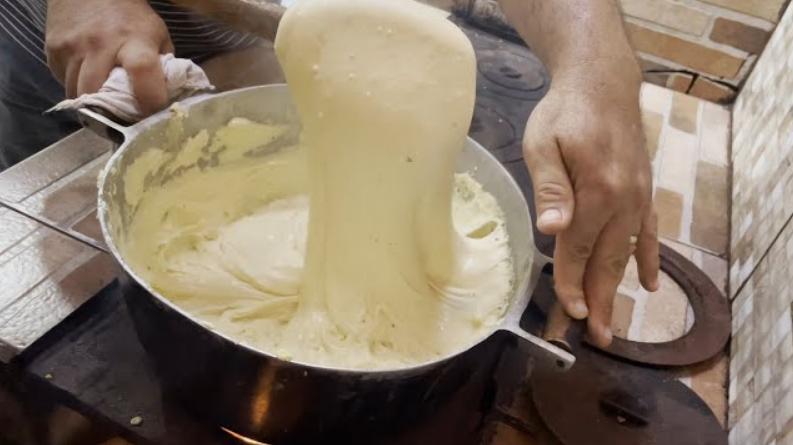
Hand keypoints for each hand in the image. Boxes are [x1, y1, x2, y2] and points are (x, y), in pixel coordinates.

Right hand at [45, 0, 174, 114]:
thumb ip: (163, 67)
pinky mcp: (53, 50)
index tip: (151, 112)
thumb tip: (166, 100)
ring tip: (103, 101)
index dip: (149, 99)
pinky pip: (63, 82)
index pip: (143, 72)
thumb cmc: (130, 17)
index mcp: (134, 41)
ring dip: (90, 104)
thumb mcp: (156, 36)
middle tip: (120, 118)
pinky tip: (87, 79)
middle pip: (99, 95)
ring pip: (77, 94)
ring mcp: (72, 47)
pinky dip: (76, 88)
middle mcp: (99, 44)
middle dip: (110, 113)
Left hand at [525, 74, 659, 346]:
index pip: (578, 249)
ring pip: (627, 253)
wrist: (602, 82)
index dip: (570, 283)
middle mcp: (624, 201)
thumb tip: (553, 230)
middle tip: (599, 338)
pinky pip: (649, 233)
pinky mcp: (643, 191)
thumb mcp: (544, 143)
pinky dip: (649, 259)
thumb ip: (550, 188)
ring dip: (620, 290)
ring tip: (617, 324)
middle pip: (606, 260)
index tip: (569, 313)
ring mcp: (638, 197)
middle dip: (600, 300)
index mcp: (596, 192)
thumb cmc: (564, 113)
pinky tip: (650, 284)